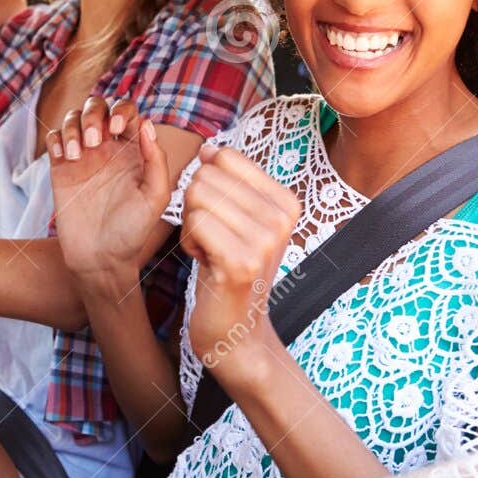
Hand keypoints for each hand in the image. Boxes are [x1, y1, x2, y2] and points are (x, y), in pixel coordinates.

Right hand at [46, 97, 170, 291]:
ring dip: (74, 125)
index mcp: (134, 151)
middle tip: (94, 139)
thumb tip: (147, 125)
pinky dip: (58, 138)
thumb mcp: (155, 199)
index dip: (123, 110)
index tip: (118, 128)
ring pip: (74, 118)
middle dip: (94, 113)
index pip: (128, 112)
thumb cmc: (132, 232)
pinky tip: (65, 157)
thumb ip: (157, 161)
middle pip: (98, 106)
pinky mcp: (61, 169)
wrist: (100, 259)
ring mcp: (83, 157)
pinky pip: (54, 137)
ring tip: (76, 153)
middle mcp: (108, 149)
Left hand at [179, 145, 300, 379]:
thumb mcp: (240, 220)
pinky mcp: (240, 262)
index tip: (223, 220)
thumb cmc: (229, 270)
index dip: (209, 186)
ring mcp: (264, 241)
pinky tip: (206, 264)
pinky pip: (194, 224)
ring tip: (211, 253)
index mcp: (287, 203)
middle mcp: (282, 219)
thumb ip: (230, 182)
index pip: (226, 158)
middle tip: (214, 241)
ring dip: (192, 227)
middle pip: (207, 177)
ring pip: (196, 198)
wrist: (235, 331)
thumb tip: (210, 147)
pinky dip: (189, 244)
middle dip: (196, 208)